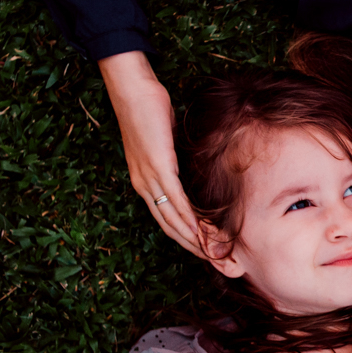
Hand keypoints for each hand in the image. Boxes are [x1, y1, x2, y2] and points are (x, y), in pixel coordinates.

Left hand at [99, 52, 202, 256]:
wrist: (132, 89)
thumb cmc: (149, 109)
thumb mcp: (165, 139)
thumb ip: (176, 157)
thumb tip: (193, 165)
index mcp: (144, 182)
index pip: (167, 219)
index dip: (187, 238)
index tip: (208, 251)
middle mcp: (144, 186)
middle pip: (169, 227)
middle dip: (194, 248)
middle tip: (218, 263)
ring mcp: (149, 179)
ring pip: (172, 219)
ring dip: (194, 240)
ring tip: (215, 254)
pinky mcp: (158, 168)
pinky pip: (176, 200)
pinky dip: (189, 219)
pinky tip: (202, 231)